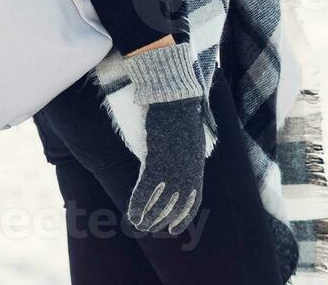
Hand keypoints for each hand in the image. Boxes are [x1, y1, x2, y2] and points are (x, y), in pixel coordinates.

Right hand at [119, 40, 207, 234]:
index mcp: (197, 167)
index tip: (174, 229)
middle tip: (149, 230)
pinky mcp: (157, 161)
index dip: (183, 218)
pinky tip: (131, 214)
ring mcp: (173, 168)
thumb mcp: (192, 138)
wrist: (176, 96)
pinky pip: (146, 191)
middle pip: (175, 207)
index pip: (193, 201)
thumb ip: (189, 156)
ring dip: (148, 218)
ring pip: (160, 204)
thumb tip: (186, 162)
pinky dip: (138, 205)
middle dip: (162, 221)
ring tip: (136, 226)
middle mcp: (188, 172)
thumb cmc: (182, 112)